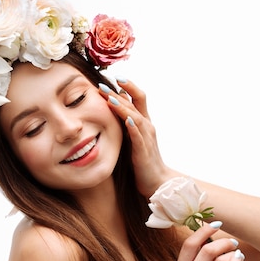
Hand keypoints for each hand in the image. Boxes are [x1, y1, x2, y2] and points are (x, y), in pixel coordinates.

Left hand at [99, 78, 176, 196]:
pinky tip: (127, 121)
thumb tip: (112, 111)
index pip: (137, 98)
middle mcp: (147, 127)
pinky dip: (133, 128)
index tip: (112, 78)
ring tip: (110, 99)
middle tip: (103, 85)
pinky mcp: (143, 152)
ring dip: (123, 108)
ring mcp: (146, 139)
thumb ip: (125, 125)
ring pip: (136, 118)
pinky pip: (139, 138)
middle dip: (120, 93)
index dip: (127, 87)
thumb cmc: (142, 161)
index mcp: (144, 122)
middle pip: (136, 103)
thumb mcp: (131, 139)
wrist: (157, 181)